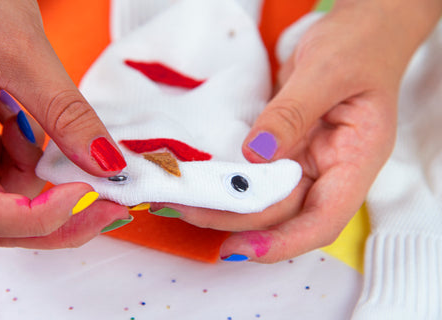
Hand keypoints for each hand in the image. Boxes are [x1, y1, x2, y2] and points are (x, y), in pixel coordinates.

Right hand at [0, 0, 129, 247]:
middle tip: (109, 205)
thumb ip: (65, 113)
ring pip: (6, 199)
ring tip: (49, 136)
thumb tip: (109, 165)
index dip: (35, 217)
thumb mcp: (20, 54)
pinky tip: (28, 124)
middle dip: (58, 216)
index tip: (87, 195)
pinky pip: (7, 173)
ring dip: (45, 183)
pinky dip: (33, 161)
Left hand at [152, 0, 441, 261]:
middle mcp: (331, 170)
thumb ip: (292, 113)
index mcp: (357, 160)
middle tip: (190, 210)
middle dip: (238, 220)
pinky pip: (257, 174)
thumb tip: (254, 154)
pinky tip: (202, 179)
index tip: (241, 247)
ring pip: (267, 198)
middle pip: (286, 213)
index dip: (284, 241)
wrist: (358, 33)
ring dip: (228, 204)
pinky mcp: (286, 149)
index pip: (325, 219)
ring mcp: (307, 161)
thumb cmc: (357, 46)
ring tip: (185, 200)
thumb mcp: (326, 72)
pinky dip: (231, 180)